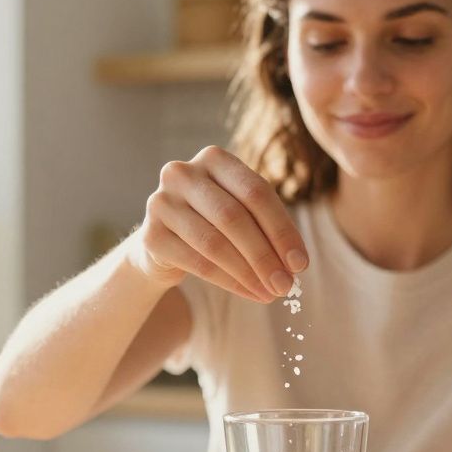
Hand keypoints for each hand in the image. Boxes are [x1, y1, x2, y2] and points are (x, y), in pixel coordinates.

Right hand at [127, 145, 307, 303]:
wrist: (165, 243)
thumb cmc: (214, 224)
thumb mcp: (242, 213)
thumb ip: (269, 229)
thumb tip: (297, 264)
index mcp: (214, 158)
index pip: (256, 193)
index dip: (282, 230)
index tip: (301, 263)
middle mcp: (182, 173)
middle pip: (234, 217)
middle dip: (265, 256)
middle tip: (287, 285)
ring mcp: (161, 202)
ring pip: (215, 243)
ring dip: (249, 273)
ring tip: (271, 293)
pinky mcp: (151, 235)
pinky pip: (197, 263)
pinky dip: (229, 282)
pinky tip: (250, 293)